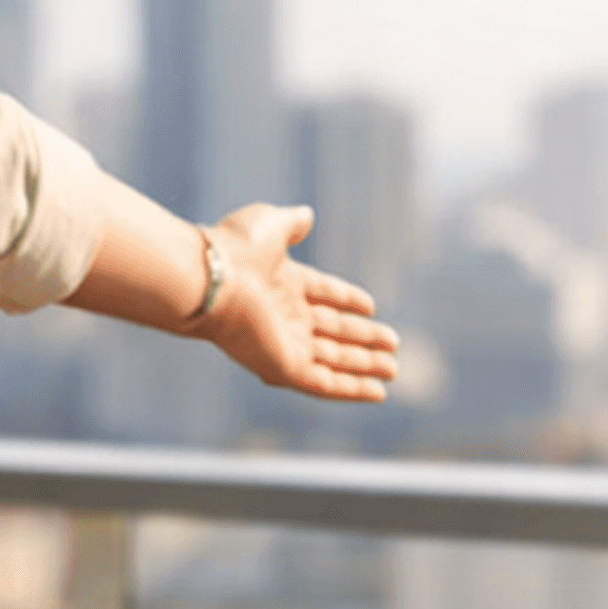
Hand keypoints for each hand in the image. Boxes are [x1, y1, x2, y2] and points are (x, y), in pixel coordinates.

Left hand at [193, 203, 400, 403]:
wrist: (213, 280)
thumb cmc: (236, 249)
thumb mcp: (270, 225)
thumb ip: (291, 223)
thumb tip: (306, 215)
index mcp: (284, 283)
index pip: (323, 295)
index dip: (347, 300)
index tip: (371, 306)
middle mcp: (285, 317)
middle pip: (333, 331)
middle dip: (364, 339)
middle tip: (394, 346)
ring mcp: (286, 344)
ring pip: (334, 360)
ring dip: (364, 366)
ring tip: (394, 369)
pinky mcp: (285, 368)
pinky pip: (325, 384)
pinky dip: (352, 390)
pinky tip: (377, 393)